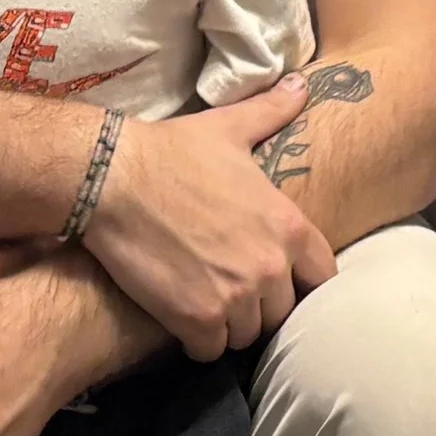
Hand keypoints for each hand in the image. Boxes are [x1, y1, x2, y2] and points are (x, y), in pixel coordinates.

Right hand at [80, 73, 335, 359]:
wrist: (112, 178)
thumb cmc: (172, 151)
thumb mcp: (229, 128)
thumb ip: (272, 112)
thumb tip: (302, 85)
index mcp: (288, 226)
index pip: (323, 278)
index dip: (302, 281)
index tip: (279, 279)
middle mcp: (271, 266)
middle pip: (282, 312)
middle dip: (261, 304)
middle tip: (231, 287)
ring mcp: (235, 296)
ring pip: (247, 334)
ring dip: (229, 324)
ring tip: (206, 300)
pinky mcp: (198, 318)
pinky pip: (210, 350)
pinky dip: (198, 340)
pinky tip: (182, 318)